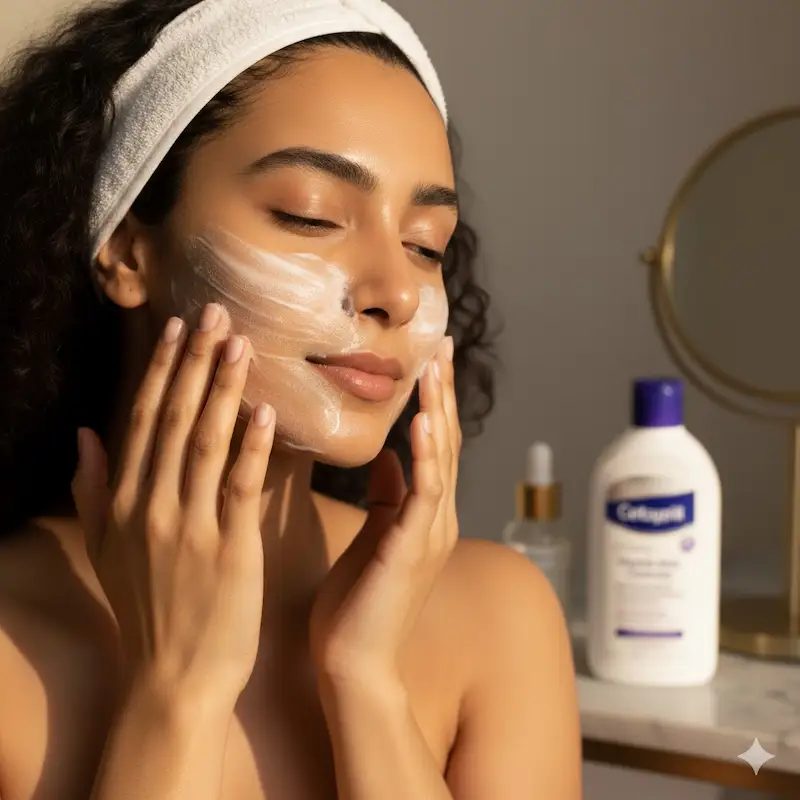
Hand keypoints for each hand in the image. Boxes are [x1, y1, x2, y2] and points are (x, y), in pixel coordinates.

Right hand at [71, 304, 275, 704]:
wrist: (173, 677)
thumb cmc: (146, 609)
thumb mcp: (104, 547)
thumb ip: (91, 487)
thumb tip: (84, 432)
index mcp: (122, 502)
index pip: (142, 421)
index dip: (162, 371)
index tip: (178, 329)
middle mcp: (149, 507)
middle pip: (173, 420)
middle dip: (195, 363)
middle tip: (216, 314)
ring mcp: (188, 528)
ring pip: (204, 443)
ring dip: (222, 390)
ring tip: (240, 345)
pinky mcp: (228, 549)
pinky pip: (238, 487)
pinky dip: (251, 447)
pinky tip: (263, 411)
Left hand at [309, 336, 459, 687]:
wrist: (353, 665)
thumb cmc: (357, 605)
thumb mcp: (373, 537)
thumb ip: (386, 497)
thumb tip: (387, 458)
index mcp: (423, 515)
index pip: (431, 444)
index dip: (432, 401)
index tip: (429, 359)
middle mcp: (435, 518)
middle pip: (442, 442)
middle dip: (441, 392)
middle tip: (441, 345)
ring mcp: (429, 533)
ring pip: (439, 459)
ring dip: (437, 411)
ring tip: (435, 367)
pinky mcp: (411, 549)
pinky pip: (423, 494)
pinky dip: (425, 456)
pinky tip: (421, 422)